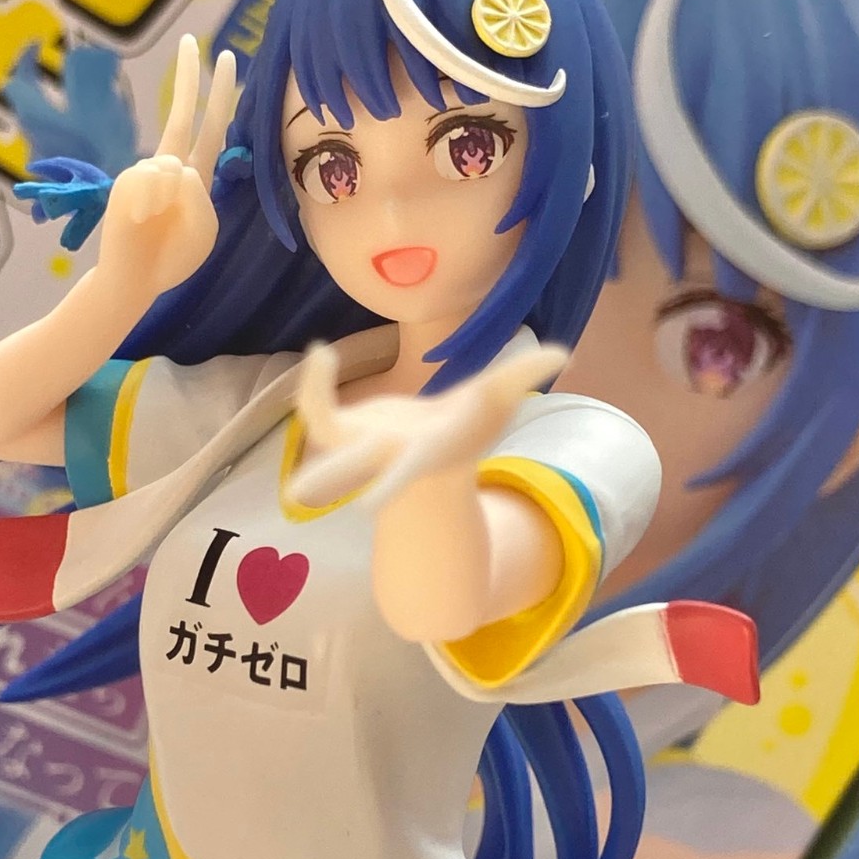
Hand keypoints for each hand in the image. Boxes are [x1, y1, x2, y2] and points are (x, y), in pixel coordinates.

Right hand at [98, 35, 235, 300]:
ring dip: (174, 201)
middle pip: (185, 114)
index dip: (219, 95)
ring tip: (157, 224)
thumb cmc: (172, 255)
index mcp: (195, 176)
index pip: (211, 127)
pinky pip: (153, 182)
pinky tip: (142, 221)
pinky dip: (154, 206)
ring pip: (174, 168)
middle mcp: (171, 166)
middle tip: (198, 40)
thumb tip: (173, 166)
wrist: (135, 280)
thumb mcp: (202, 228)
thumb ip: (197, 195)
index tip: (225, 59)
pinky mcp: (126, 181)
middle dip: (192, 79)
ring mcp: (146, 171)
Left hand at [290, 341, 567, 507]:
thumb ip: (522, 376)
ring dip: (316, 404)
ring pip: (325, 433)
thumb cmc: (466, 430)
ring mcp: (357, 443)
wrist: (430, 455)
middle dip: (330, 480)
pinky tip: (323, 352)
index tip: (367, 506)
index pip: (407, 473)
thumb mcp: (497, 402)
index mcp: (424, 456)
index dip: (391, 485)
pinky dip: (317, 384)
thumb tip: (561, 352)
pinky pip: (320, 407)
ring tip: (320, 361)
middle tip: (297, 494)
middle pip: (351, 470)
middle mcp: (386, 456)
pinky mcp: (341, 426)